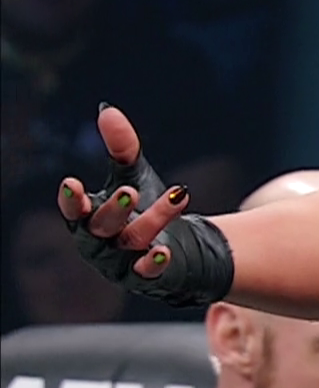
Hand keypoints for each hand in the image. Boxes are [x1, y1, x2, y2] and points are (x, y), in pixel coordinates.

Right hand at [56, 105, 233, 307]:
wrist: (180, 248)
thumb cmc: (144, 208)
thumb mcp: (134, 176)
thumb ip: (120, 148)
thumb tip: (107, 109)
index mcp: (88, 217)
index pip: (72, 210)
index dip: (70, 199)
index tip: (71, 183)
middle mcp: (100, 242)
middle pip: (102, 226)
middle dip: (115, 208)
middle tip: (131, 190)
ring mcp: (122, 263)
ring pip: (132, 243)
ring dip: (153, 220)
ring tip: (178, 195)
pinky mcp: (147, 278)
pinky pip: (147, 274)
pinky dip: (154, 263)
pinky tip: (164, 251)